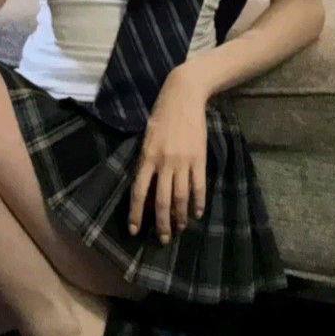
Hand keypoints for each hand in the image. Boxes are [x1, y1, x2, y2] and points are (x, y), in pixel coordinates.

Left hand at [127, 72, 207, 244]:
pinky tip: (198, 213)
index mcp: (147, 157)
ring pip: (180, 197)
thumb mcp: (147, 136)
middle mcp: (164, 162)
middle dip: (161, 223)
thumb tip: (144, 185)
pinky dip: (198, 202)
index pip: (139, 192)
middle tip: (163, 239)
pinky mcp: (199, 159)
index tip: (135, 230)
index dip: (136, 213)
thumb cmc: (162, 114)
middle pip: (161, 200)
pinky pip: (199, 186)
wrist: (183, 96)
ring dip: (180, 216)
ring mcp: (183, 161)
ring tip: (181, 229)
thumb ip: (146, 160)